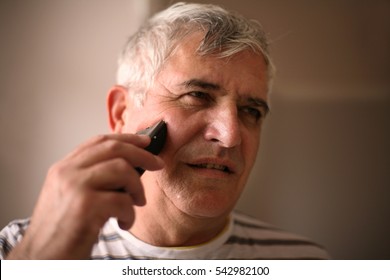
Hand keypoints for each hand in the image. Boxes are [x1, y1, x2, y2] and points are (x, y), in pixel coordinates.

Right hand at [7, 133, 163, 258]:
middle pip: (113, 149)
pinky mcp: (85, 206)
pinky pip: (123, 200)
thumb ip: (93, 177)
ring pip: (122, 170)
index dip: (127, 139)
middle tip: (158, 164)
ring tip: (137, 203)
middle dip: (142, 155)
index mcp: (64, 167)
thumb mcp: (72, 195)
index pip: (99, 141)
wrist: (41, 258)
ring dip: (137, 188)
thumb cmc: (62, 229)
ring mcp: (75, 187)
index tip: (146, 142)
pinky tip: (124, 223)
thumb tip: (131, 165)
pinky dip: (130, 214)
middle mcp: (67, 172)